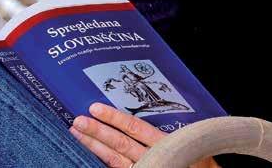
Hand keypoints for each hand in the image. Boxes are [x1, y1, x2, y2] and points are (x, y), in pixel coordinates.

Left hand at [70, 102, 219, 167]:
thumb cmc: (193, 156)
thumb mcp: (182, 139)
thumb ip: (160, 131)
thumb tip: (132, 117)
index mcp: (163, 143)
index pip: (134, 128)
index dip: (114, 118)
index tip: (96, 108)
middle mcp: (152, 157)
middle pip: (119, 144)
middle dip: (97, 132)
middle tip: (78, 121)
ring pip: (114, 159)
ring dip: (94, 146)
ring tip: (77, 134)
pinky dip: (103, 162)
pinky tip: (89, 155)